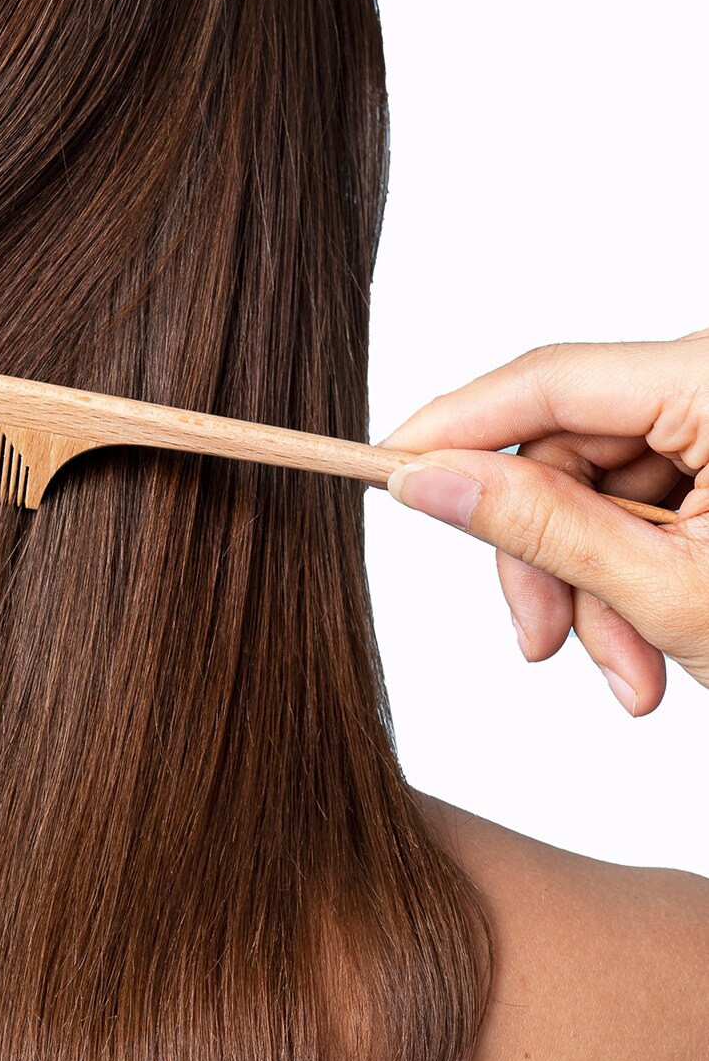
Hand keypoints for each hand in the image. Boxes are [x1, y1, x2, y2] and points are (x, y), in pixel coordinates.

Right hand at [377, 329, 708, 715]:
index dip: (453, 428)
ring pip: (601, 492)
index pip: (545, 380)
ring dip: (592, 592)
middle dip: (547, 560)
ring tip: (630, 679)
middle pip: (568, 450)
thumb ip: (537, 527)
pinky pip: (647, 510)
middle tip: (536, 644)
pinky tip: (656, 655)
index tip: (384, 470)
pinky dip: (633, 587)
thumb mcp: (676, 589)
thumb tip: (422, 478)